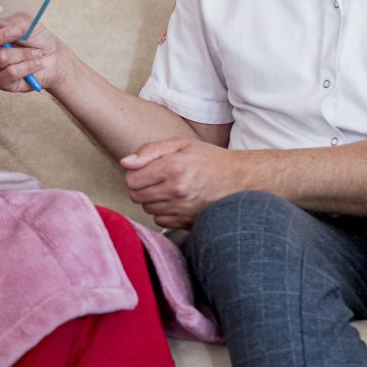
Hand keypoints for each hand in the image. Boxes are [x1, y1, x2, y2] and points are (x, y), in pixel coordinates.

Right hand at [0, 10, 62, 94]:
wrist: (54, 58)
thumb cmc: (37, 39)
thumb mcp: (25, 23)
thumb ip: (6, 22)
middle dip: (0, 36)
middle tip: (19, 31)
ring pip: (1, 57)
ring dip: (23, 53)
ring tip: (35, 53)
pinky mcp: (0, 83)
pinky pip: (11, 72)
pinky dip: (28, 65)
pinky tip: (34, 64)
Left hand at [121, 138, 248, 230]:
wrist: (240, 179)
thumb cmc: (210, 159)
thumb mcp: (181, 144)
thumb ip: (150, 150)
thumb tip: (126, 162)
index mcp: (173, 168)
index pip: (131, 180)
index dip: (136, 173)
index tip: (147, 170)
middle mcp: (177, 190)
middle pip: (136, 196)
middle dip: (142, 186)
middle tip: (157, 178)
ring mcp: (182, 209)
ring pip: (147, 208)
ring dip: (153, 199)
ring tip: (170, 188)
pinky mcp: (187, 222)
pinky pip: (159, 221)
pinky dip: (163, 212)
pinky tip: (176, 201)